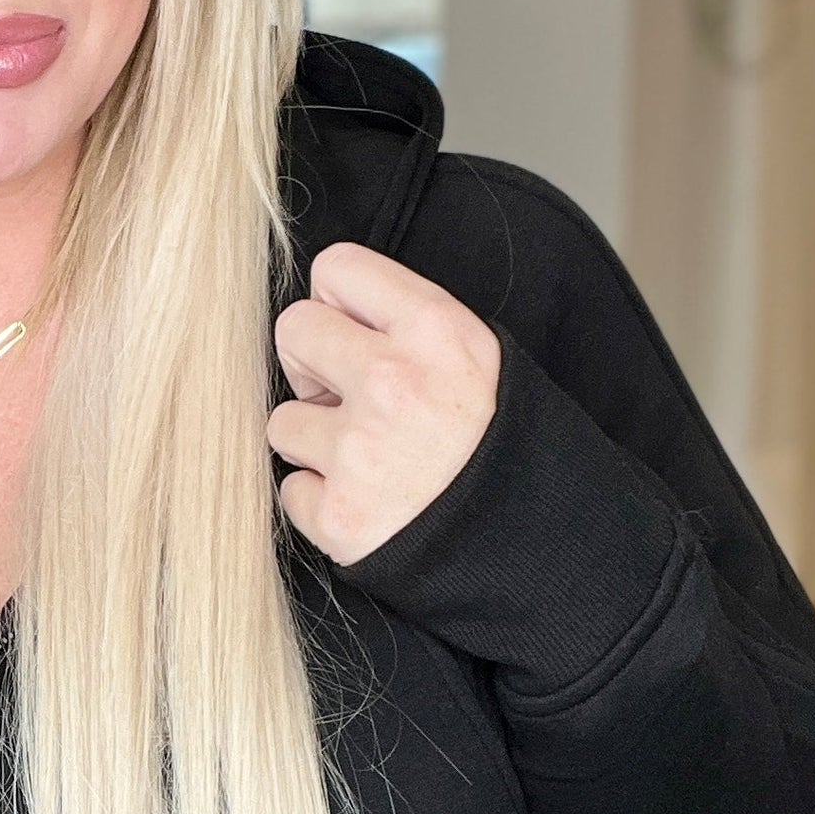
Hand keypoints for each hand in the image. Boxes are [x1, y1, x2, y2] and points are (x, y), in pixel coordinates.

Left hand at [269, 241, 500, 565]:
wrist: (532, 545)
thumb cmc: (497, 445)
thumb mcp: (479, 358)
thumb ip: (408, 321)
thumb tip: (330, 306)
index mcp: (435, 330)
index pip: (335, 268)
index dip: (339, 303)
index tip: (356, 334)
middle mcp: (393, 381)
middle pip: (292, 330)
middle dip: (313, 364)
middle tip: (352, 397)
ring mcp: (360, 452)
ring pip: (283, 419)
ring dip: (315, 442)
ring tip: (370, 459)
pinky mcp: (339, 515)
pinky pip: (293, 490)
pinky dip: (321, 501)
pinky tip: (368, 502)